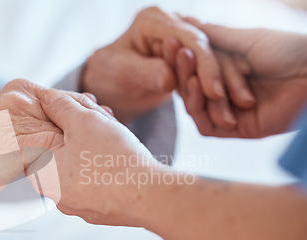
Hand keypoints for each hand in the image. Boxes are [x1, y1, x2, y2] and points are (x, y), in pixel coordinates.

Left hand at [33, 89, 163, 225]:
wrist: (149, 196)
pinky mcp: (99, 211)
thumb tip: (48, 99)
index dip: (61, 118)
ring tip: (115, 133)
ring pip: (81, 165)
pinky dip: (105, 167)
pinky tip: (122, 156)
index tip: (78, 111)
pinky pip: (96, 182)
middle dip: (82, 129)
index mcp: (42, 174)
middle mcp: (55, 195)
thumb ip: (61, 106)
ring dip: (96, 145)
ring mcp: (78, 206)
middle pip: (63, 151)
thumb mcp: (83, 120)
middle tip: (102, 116)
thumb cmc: (113, 160)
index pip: (40, 138)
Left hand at [81, 6, 227, 122]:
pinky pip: (207, 71)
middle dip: (222, 76)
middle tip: (240, 103)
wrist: (109, 82)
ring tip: (239, 110)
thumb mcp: (121, 72)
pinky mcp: (188, 55)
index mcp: (154, 19)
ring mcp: (182, 37)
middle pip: (206, 47)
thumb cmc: (108, 74)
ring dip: (226, 85)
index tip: (215, 92)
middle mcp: (172, 23)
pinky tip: (230, 108)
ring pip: (213, 59)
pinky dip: (217, 89)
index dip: (204, 65)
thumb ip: (145, 72)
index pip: (188, 39)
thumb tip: (170, 80)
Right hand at [179, 23, 306, 137]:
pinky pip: (206, 125)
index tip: (170, 41)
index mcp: (230, 72)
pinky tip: (198, 87)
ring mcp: (232, 112)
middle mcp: (228, 93)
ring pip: (196, 107)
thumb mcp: (246, 39)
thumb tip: (188, 23)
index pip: (196, 70)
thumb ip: (215, 36)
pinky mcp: (238, 130)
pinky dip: (198, 107)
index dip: (182, 57)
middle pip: (192, 88)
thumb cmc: (289, 51)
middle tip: (174, 51)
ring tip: (189, 67)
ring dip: (189, 88)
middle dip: (183, 70)